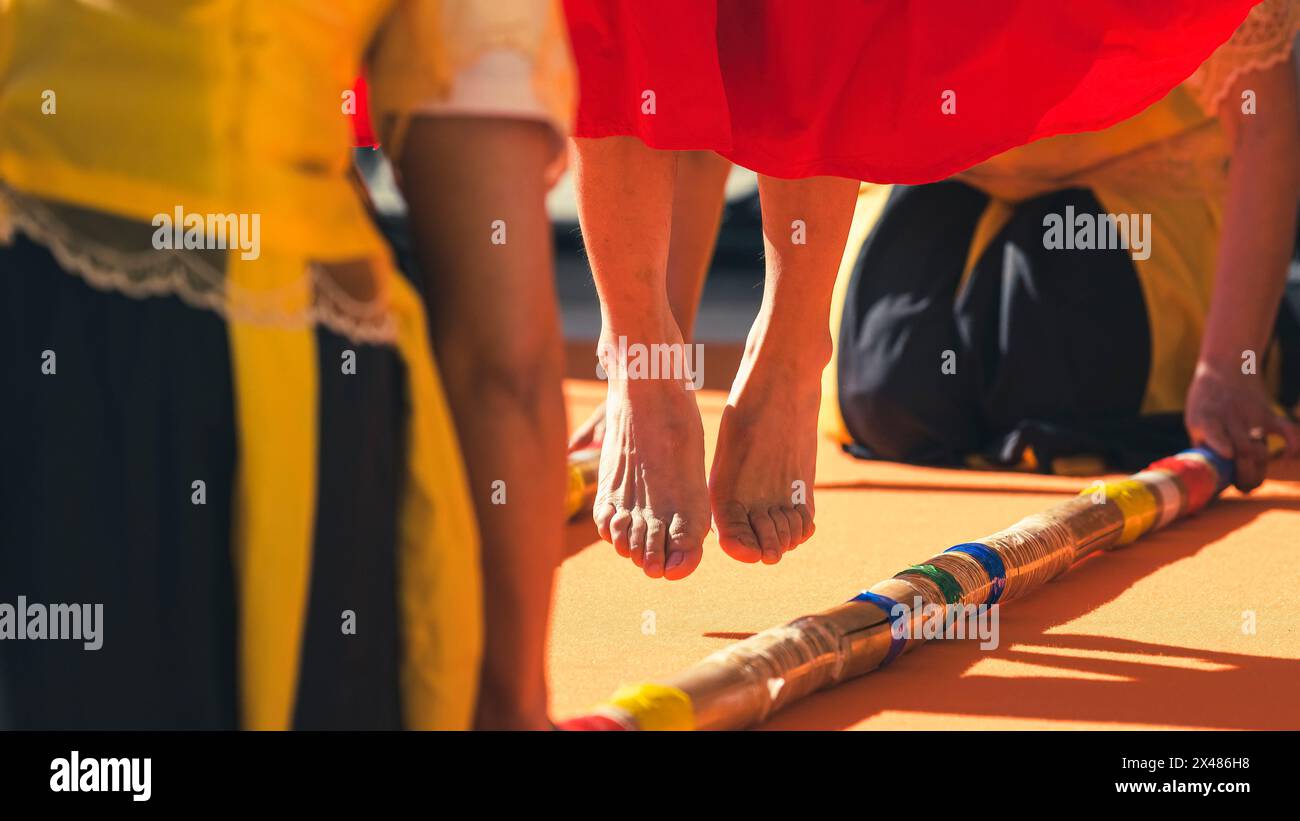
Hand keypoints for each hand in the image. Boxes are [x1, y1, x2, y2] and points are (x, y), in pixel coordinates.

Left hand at [1184, 360, 1299, 491]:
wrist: (1228, 366)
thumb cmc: (1207, 399)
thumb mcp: (1194, 417)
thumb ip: (1201, 443)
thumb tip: (1205, 472)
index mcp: (1207, 418)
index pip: (1214, 431)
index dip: (1221, 444)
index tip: (1229, 455)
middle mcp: (1230, 418)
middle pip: (1243, 450)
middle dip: (1244, 474)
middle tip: (1241, 488)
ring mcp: (1252, 417)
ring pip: (1259, 448)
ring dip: (1258, 470)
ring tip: (1251, 484)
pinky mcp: (1268, 415)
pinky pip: (1287, 430)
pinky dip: (1293, 445)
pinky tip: (1288, 458)